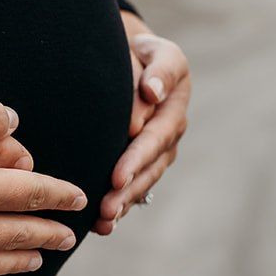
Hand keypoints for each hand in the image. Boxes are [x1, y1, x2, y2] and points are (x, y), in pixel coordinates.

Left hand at [96, 16, 190, 233]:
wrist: (134, 55)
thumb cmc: (142, 51)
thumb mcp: (156, 50)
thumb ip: (159, 69)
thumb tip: (152, 92)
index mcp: (173, 106)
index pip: (155, 137)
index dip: (137, 158)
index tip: (116, 176)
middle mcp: (171, 132)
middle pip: (150, 166)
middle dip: (128, 189)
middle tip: (105, 207)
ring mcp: (160, 149)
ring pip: (144, 181)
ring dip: (124, 203)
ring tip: (103, 221)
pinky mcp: (146, 160)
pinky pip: (136, 185)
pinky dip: (121, 206)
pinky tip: (101, 225)